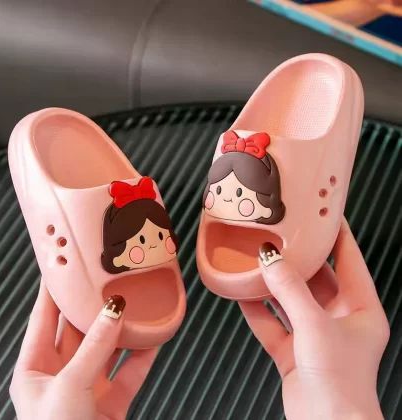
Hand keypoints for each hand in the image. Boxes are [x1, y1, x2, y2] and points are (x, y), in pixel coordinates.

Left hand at [10, 285, 157, 419]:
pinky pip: (129, 371)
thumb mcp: (70, 385)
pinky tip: (154, 337)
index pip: (44, 317)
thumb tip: (114, 310)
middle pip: (79, 329)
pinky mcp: (111, 401)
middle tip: (107, 278)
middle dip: (93, 304)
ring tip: (136, 302)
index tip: (64, 265)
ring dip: (122, 328)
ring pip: (107, 347)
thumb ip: (95, 346)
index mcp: (34, 368)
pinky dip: (143, 354)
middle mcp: (60, 373)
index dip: (53, 290)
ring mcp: (87, 386)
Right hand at [240, 219, 388, 419]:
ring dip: (273, 283)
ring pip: (291, 299)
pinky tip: (241, 295)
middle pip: (317, 277)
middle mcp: (339, 318)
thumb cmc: (339, 382)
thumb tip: (270, 260)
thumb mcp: (315, 326)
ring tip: (256, 260)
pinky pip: (272, 321)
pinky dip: (257, 309)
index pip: (350, 260)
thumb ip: (290, 291)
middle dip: (298, 258)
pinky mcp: (293, 350)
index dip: (338, 234)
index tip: (324, 212)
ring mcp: (314, 334)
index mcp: (360, 309)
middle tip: (279, 234)